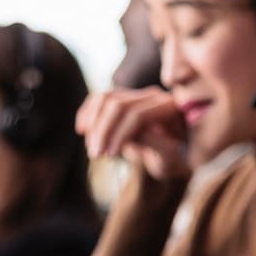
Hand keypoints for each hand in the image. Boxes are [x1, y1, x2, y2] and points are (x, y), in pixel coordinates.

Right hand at [76, 86, 190, 182]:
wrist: (173, 156)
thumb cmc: (174, 161)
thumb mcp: (170, 159)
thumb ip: (159, 146)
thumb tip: (134, 136)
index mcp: (170, 108)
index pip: (138, 115)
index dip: (121, 134)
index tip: (110, 155)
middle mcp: (154, 96)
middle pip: (119, 104)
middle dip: (103, 129)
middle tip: (95, 155)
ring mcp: (137, 94)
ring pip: (106, 98)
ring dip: (93, 123)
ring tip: (92, 149)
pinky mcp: (124, 98)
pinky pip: (100, 98)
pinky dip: (88, 112)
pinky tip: (82, 129)